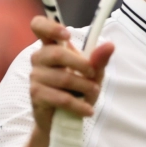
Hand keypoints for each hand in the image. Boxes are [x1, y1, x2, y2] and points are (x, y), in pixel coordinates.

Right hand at [28, 16, 114, 132]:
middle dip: (82, 65)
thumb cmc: (77, 90)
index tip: (67, 34)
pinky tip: (88, 110)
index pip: (39, 27)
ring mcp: (35, 76)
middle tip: (94, 75)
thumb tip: (110, 45)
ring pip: (63, 78)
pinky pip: (60, 98)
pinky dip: (79, 105)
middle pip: (57, 54)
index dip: (50, 27)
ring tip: (94, 93)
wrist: (64, 119)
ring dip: (85, 87)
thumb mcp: (93, 74)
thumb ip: (99, 60)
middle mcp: (40, 58)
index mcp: (52, 47)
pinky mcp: (36, 95)